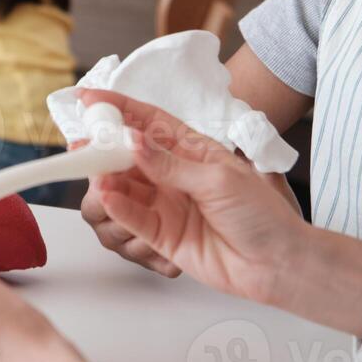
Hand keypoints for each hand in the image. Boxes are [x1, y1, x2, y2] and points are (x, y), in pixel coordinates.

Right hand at [81, 88, 305, 308]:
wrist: (277, 263)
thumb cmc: (261, 214)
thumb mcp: (218, 179)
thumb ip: (171, 164)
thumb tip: (133, 141)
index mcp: (191, 150)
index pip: (148, 121)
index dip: (118, 108)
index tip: (88, 99)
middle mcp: (174, 175)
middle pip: (128, 156)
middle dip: (103, 149)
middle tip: (83, 148)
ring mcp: (166, 205)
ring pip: (125, 188)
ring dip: (108, 182)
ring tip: (99, 179)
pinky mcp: (162, 236)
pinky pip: (133, 218)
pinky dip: (118, 209)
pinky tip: (108, 199)